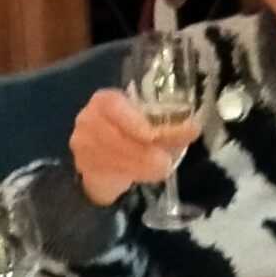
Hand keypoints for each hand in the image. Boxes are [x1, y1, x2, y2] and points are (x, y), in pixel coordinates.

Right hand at [69, 88, 192, 206]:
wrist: (105, 162)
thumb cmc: (132, 135)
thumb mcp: (148, 124)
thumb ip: (165, 125)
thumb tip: (192, 128)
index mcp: (105, 100)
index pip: (113, 105)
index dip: (132, 120)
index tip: (152, 135)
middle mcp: (88, 118)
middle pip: (113, 134)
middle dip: (143, 149)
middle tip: (166, 160)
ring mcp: (83, 143)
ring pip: (111, 155)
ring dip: (140, 165)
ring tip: (162, 168)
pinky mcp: (84, 166)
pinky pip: (107, 172)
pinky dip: (131, 174)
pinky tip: (147, 176)